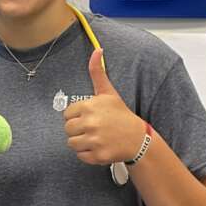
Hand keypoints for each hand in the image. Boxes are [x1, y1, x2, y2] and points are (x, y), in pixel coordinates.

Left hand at [64, 49, 143, 164]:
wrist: (138, 138)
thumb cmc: (120, 114)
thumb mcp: (108, 92)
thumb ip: (97, 72)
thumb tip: (97, 49)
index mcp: (89, 106)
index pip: (67, 115)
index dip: (77, 116)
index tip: (90, 117)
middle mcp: (91, 123)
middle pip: (67, 130)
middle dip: (78, 130)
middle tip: (94, 128)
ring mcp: (95, 140)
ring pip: (72, 144)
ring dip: (82, 143)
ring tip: (96, 138)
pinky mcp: (99, 155)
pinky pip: (81, 156)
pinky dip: (88, 154)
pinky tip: (100, 147)